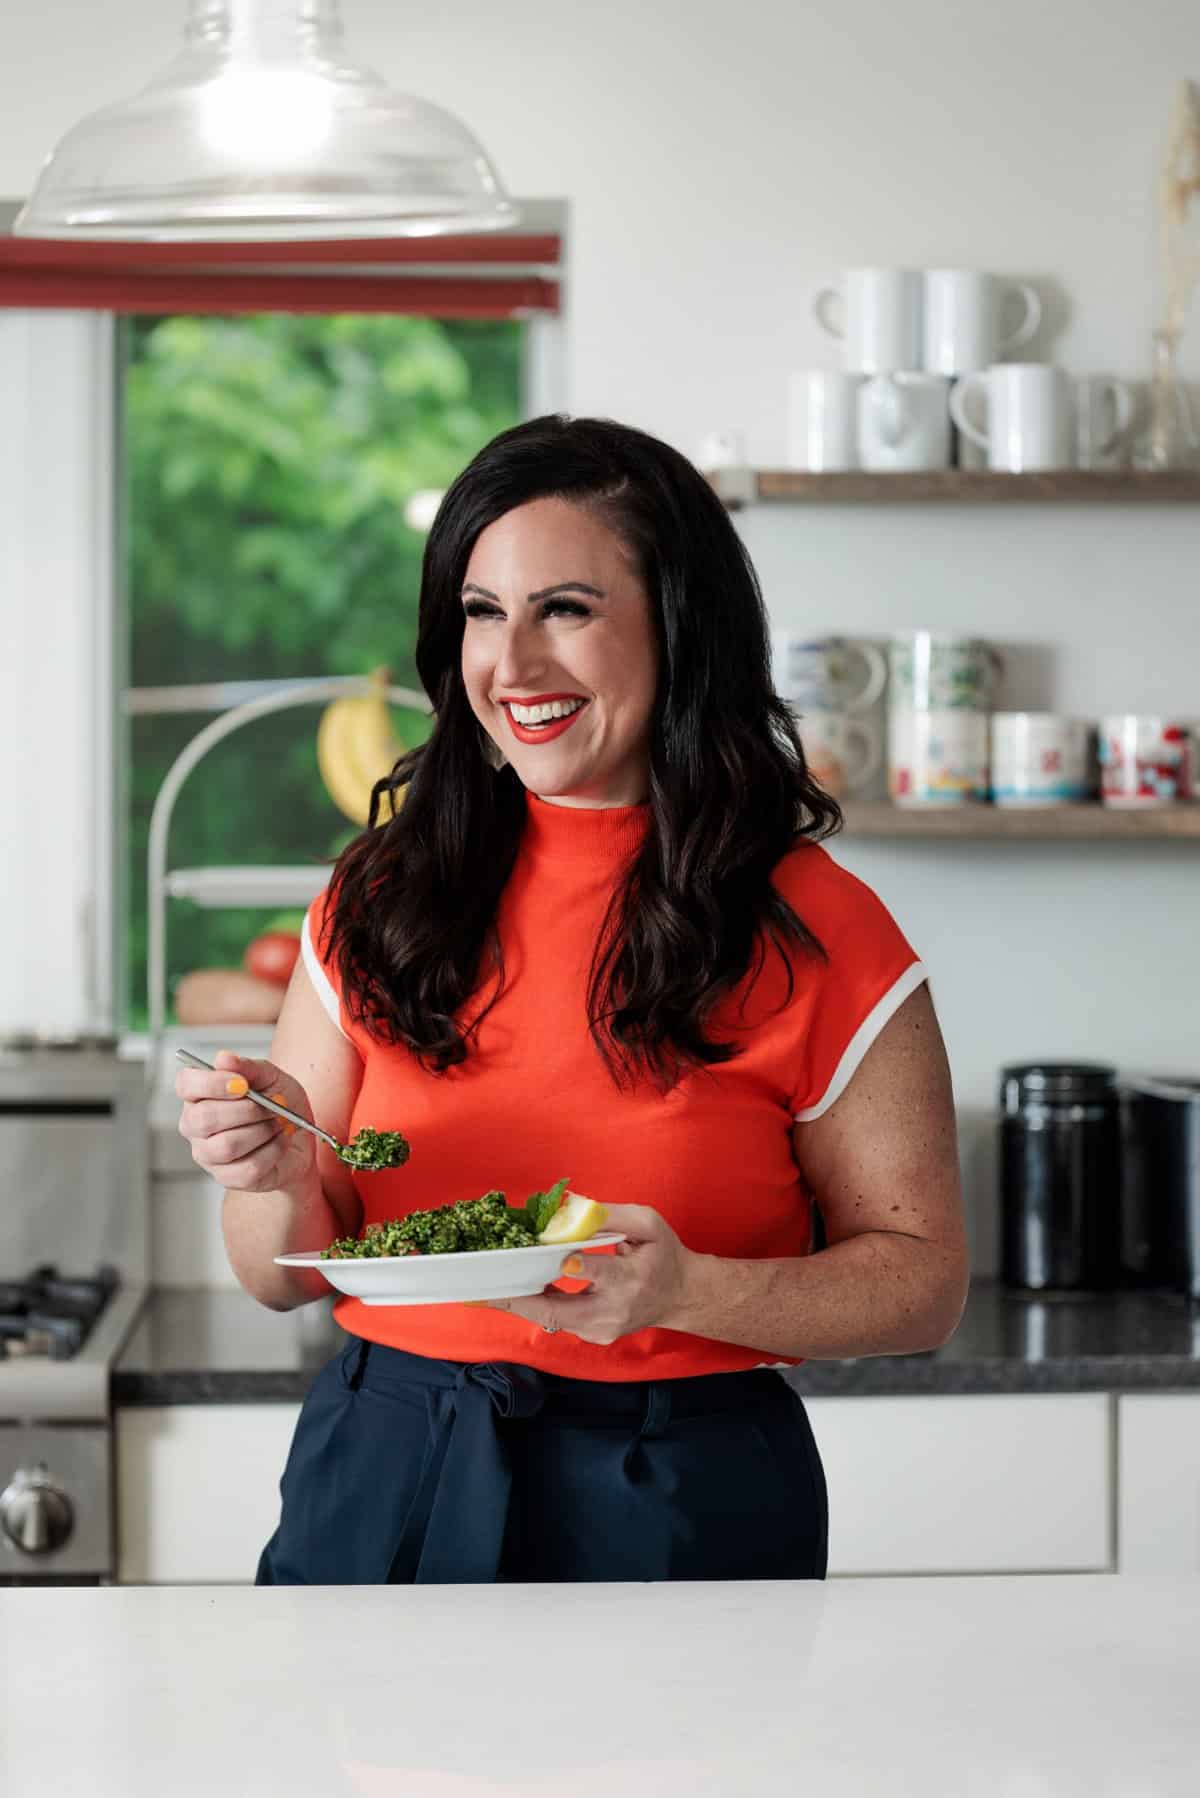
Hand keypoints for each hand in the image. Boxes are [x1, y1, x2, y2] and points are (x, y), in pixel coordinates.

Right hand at [176, 1049, 316, 1193]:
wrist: (301, 1139)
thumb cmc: (280, 1105)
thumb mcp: (271, 1077)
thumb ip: (248, 1067)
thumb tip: (224, 1058)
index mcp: (199, 1094)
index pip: (186, 1084)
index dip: (212, 1083)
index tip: (241, 1084)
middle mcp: (195, 1125)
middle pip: (205, 1118)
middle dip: (248, 1110)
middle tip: (274, 1104)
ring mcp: (208, 1154)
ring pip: (227, 1145)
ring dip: (263, 1131)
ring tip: (278, 1123)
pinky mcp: (227, 1177)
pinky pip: (248, 1167)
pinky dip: (273, 1151)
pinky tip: (280, 1142)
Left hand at [483, 1204, 697, 1343]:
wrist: (680, 1296)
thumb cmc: (662, 1255)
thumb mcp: (648, 1223)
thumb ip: (612, 1214)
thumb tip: (570, 1205)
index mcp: (633, 1279)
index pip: (605, 1276)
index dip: (583, 1269)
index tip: (563, 1261)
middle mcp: (614, 1310)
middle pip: (562, 1311)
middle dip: (522, 1299)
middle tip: (486, 1288)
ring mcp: (601, 1329)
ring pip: (551, 1320)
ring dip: (517, 1303)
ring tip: (483, 1290)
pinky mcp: (592, 1335)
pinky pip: (555, 1321)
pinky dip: (531, 1305)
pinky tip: (508, 1291)